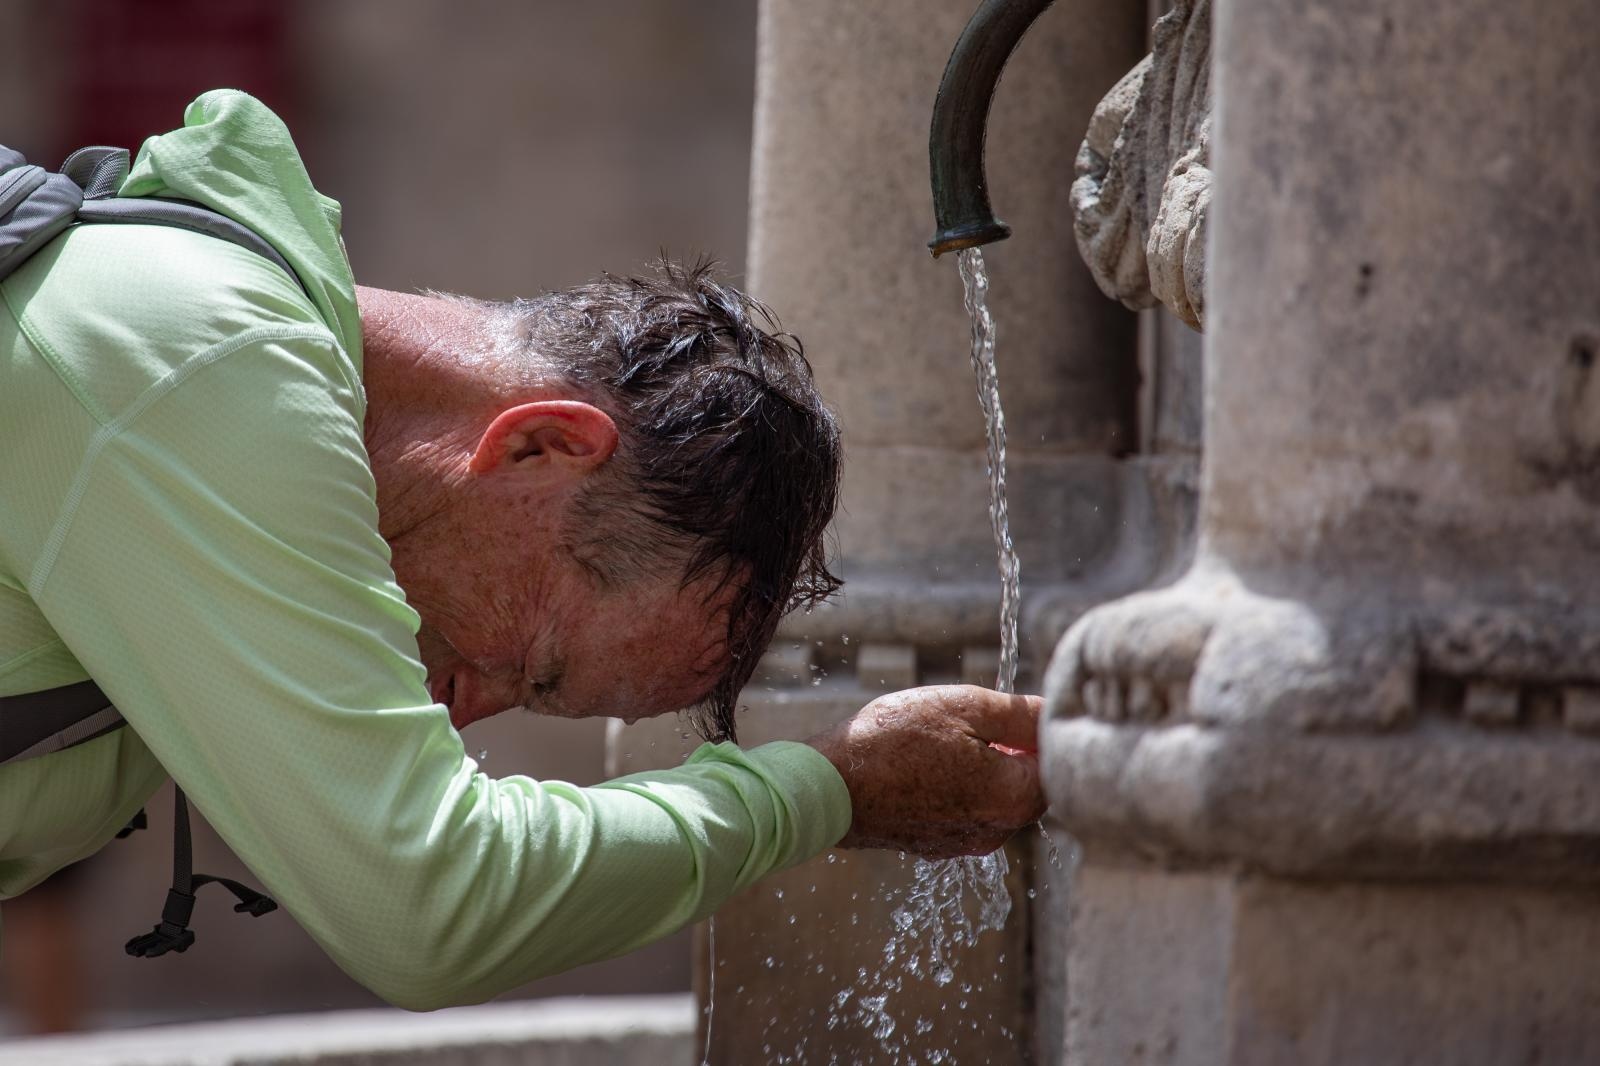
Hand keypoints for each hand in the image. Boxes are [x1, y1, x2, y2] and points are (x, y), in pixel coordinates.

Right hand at [804, 685, 1045, 858]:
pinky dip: (952, 785)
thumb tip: (1054, 714)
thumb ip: (1019, 713)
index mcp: (1012, 798)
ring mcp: (962, 842)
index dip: (1038, 734)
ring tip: (940, 738)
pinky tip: (921, 762)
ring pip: (992, 796)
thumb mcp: (963, 707)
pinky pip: (961, 810)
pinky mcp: (934, 845)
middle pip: (1025, 784)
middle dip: (1010, 750)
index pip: (1056, 766)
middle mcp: (995, 832)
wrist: (829, 785)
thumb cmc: (893, 741)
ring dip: (980, 766)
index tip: (1012, 712)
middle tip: (973, 719)